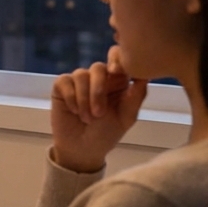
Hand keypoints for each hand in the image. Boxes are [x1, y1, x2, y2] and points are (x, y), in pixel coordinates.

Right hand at [50, 45, 147, 172]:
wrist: (82, 149)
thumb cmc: (106, 133)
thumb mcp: (126, 117)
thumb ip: (137, 95)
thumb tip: (146, 74)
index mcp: (117, 81)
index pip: (117, 57)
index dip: (116, 59)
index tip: (116, 72)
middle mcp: (98, 78)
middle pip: (98, 67)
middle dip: (98, 90)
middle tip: (99, 113)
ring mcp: (79, 81)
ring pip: (81, 75)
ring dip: (84, 99)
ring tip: (87, 118)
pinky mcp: (61, 86)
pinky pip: (65, 81)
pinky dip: (71, 98)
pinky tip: (74, 111)